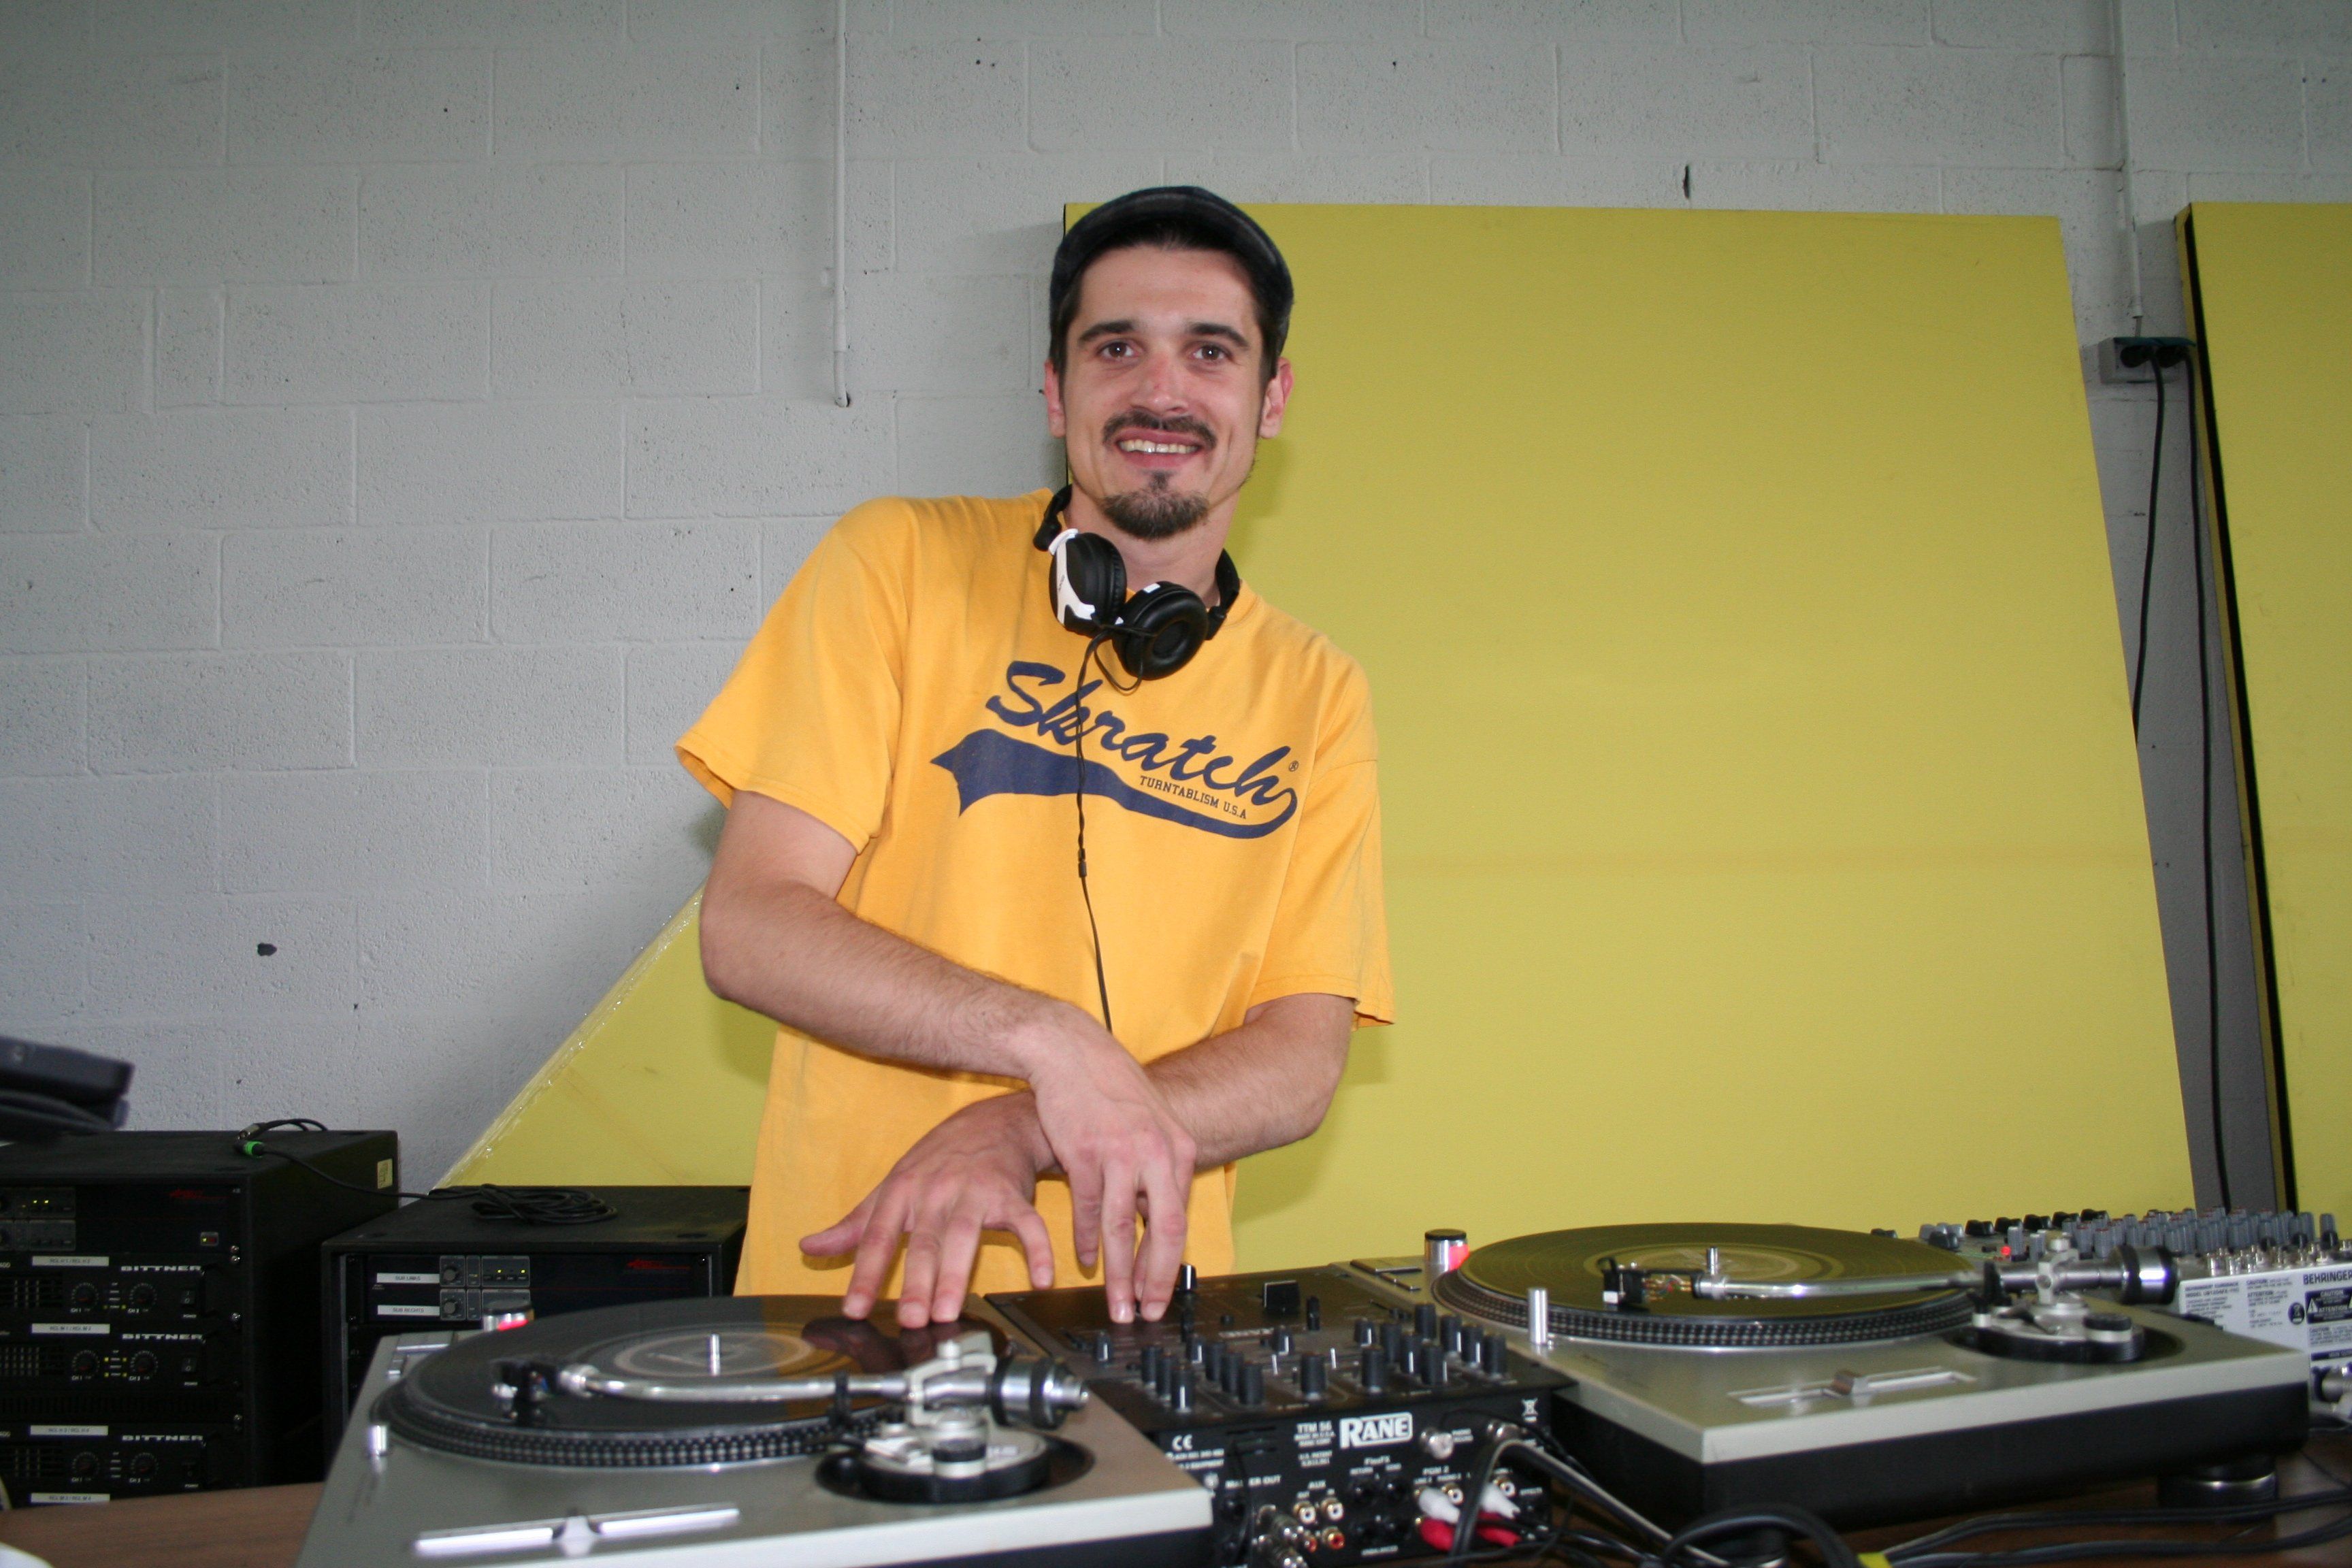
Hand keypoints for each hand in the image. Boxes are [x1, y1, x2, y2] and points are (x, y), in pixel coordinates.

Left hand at [800, 1093, 1057, 1327]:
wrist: (994, 1120)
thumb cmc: (940, 1158)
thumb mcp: (892, 1186)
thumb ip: (855, 1224)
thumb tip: (810, 1247)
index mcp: (902, 1191)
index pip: (878, 1236)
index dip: (865, 1273)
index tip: (855, 1308)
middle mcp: (936, 1190)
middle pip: (923, 1240)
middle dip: (916, 1281)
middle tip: (911, 1319)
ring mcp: (976, 1191)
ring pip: (964, 1234)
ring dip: (956, 1274)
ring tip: (947, 1310)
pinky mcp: (1012, 1194)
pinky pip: (1029, 1224)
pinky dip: (1037, 1250)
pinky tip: (1041, 1278)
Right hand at [1017, 1008, 1197, 1325]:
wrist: (1072, 1051)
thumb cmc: (1111, 1090)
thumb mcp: (1150, 1126)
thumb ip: (1157, 1170)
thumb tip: (1153, 1218)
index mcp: (1178, 1149)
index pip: (1178, 1219)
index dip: (1170, 1263)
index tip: (1163, 1293)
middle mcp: (1156, 1153)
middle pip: (1161, 1229)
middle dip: (1153, 1279)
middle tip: (1145, 1312)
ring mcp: (1120, 1153)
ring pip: (1122, 1226)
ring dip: (1117, 1271)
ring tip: (1115, 1301)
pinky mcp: (1085, 1153)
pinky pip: (1088, 1207)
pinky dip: (1087, 1238)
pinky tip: (1085, 1257)